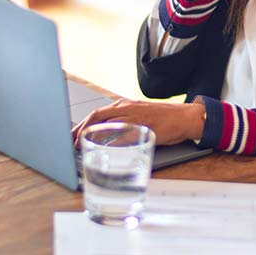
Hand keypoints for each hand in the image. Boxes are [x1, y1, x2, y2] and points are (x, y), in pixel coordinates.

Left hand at [71, 98, 205, 146]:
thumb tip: (106, 134)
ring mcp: (134, 116)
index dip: (82, 124)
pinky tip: (103, 150)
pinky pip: (123, 135)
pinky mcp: (143, 127)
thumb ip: (123, 121)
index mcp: (124, 104)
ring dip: (91, 135)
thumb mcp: (139, 115)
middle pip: (96, 116)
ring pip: (106, 123)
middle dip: (80, 128)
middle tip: (70, 142)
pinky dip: (110, 143)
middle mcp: (127, 107)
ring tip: (81, 146)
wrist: (185, 117)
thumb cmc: (163, 118)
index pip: (97, 112)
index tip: (72, 134)